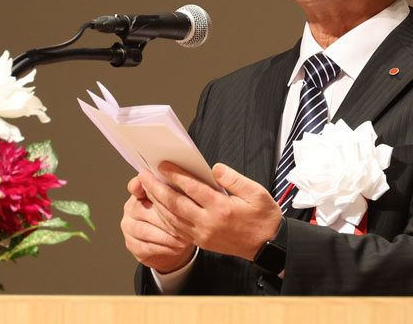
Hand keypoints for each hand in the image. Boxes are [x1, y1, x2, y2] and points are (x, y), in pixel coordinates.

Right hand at [120, 175, 195, 273]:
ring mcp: (129, 227)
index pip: (135, 186)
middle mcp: (131, 208)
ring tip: (185, 238)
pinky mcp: (133, 245)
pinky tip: (178, 248)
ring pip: (146, 231)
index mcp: (140, 192)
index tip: (143, 185)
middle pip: (143, 210)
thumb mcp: (179, 200)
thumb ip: (178, 189)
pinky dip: (164, 248)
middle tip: (184, 221)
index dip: (138, 185)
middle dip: (164, 217)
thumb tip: (190, 181)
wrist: (171, 242)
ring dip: (167, 235)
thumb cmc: (177, 216)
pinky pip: (147, 247)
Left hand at [138, 162, 281, 260]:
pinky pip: (177, 230)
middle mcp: (208, 223)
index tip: (163, 165)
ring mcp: (203, 235)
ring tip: (147, 189)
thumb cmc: (263, 217)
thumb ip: (234, 178)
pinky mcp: (202, 242)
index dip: (175, 175)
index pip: (192, 188)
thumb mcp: (256, 192)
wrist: (269, 246)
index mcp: (221, 208)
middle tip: (143, 176)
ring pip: (172, 218)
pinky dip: (165, 218)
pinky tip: (159, 208)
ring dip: (157, 203)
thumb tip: (214, 168)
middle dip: (156, 188)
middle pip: (175, 203)